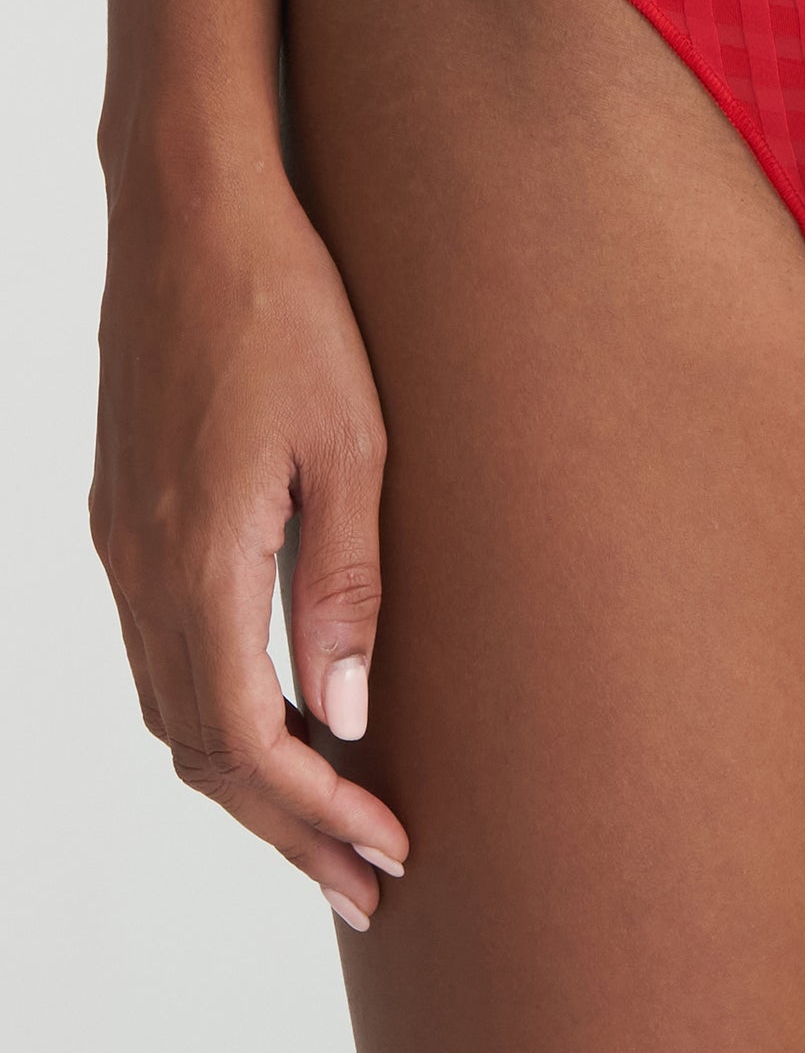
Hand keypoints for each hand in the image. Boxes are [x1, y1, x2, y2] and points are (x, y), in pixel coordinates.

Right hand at [91, 140, 407, 928]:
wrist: (191, 216)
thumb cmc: (287, 310)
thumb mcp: (349, 439)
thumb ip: (344, 578)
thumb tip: (348, 710)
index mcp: (196, 559)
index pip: (245, 739)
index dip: (315, 811)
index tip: (388, 853)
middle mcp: (139, 568)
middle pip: (199, 747)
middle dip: (284, 825)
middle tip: (367, 882)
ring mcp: (121, 544)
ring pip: (173, 705)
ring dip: (249, 775)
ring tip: (331, 820)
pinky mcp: (127, 514)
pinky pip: (163, 649)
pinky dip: (218, 708)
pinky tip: (279, 709)